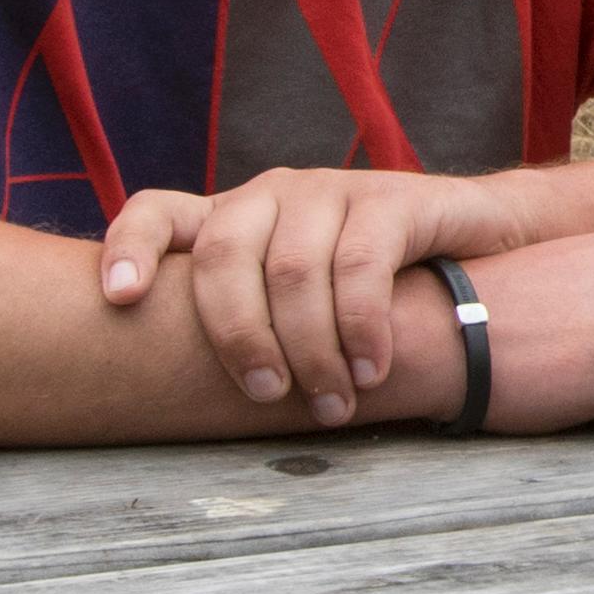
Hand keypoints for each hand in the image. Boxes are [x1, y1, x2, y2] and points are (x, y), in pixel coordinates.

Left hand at [102, 166, 545, 428]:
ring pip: (295, 269)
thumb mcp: (292, 305)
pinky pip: (362, 263)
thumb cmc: (365, 294)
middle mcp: (271, 194)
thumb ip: (243, 323)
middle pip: (225, 255)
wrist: (473, 250)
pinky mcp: (391, 197)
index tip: (120, 300)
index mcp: (230, 218)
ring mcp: (330, 189)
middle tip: (265, 396)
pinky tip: (371, 369)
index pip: (157, 212)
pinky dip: (361, 326)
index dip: (130, 249)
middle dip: (239, 335)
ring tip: (332, 404)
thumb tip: (168, 399)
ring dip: (310, 349)